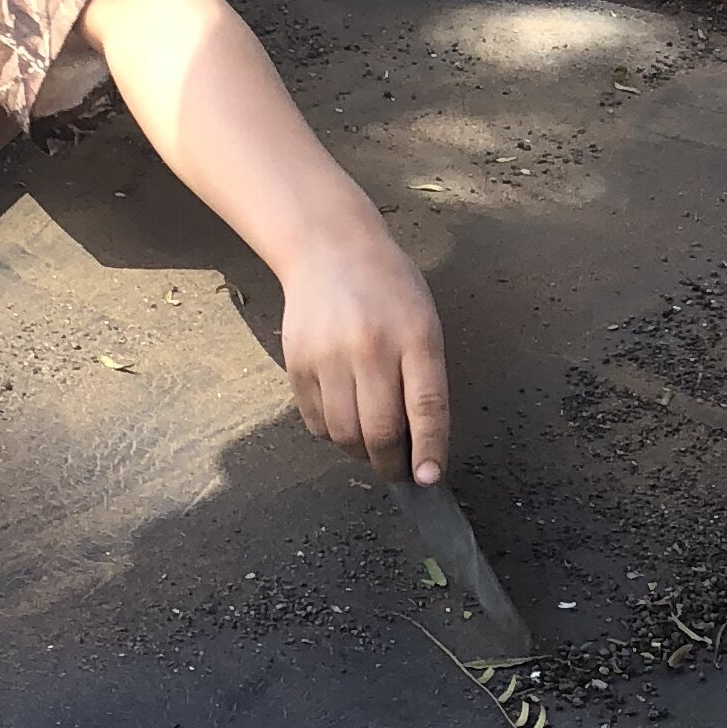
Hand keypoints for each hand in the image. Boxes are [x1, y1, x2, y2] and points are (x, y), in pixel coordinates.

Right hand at [278, 207, 451, 485]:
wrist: (329, 249)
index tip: (427, 478)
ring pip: (344, 433)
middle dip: (390, 463)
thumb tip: (419, 441)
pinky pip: (316, 422)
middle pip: (379, 430)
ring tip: (370, 445)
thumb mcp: (422, 322)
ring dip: (359, 452)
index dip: (428, 449)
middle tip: (397, 470)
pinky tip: (344, 420)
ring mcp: (329, 356)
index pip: (426, 407)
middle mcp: (370, 348)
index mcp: (415, 336)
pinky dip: (332, 434)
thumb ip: (424, 377)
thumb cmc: (387, 289)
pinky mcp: (298, 364)